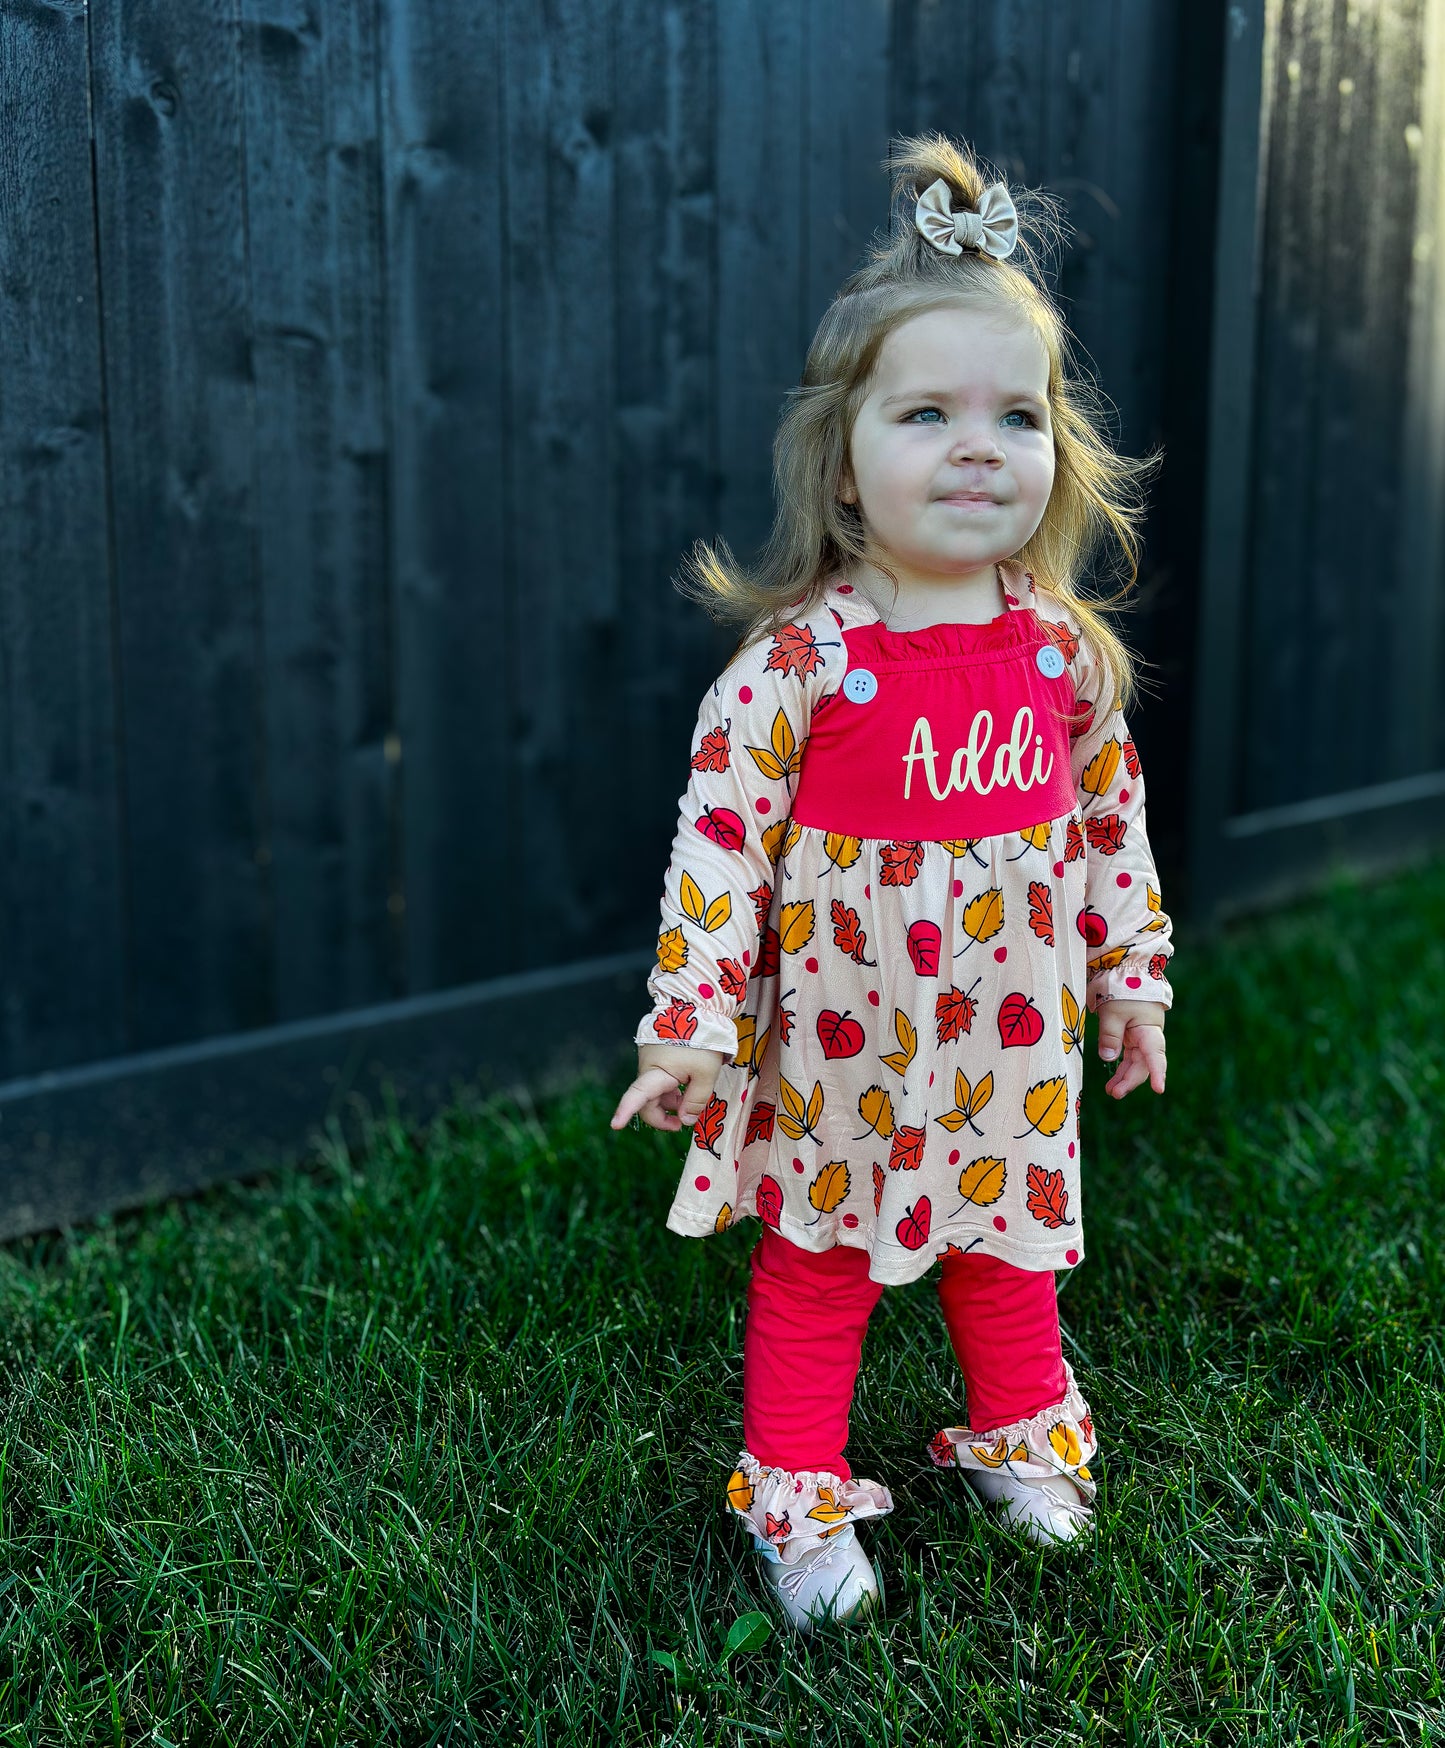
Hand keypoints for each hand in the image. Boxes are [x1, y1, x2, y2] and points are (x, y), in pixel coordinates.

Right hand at [609, 1043, 727, 1132]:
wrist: (696, 1008)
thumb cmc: (702, 1042)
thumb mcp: (707, 1074)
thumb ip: (696, 1101)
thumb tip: (686, 1121)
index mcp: (657, 1072)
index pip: (637, 1096)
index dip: (625, 1111)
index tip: (615, 1125)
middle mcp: (647, 1068)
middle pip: (648, 1102)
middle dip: (662, 1116)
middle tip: (682, 1124)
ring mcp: (650, 1063)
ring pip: (656, 1093)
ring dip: (670, 1102)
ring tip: (691, 1102)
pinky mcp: (656, 1058)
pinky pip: (660, 1082)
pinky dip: (672, 1091)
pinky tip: (687, 1089)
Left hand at [1095, 999, 1165, 1097]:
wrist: (1127, 972)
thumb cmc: (1122, 990)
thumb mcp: (1112, 1011)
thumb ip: (1109, 1035)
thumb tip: (1107, 1059)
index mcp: (1149, 1030)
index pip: (1155, 1055)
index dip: (1157, 1073)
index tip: (1159, 1090)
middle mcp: (1148, 1036)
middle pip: (1143, 1063)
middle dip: (1130, 1080)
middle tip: (1114, 1094)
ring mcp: (1141, 1036)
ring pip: (1135, 1061)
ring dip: (1124, 1075)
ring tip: (1111, 1090)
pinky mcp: (1132, 1034)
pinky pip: (1129, 1054)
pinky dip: (1121, 1065)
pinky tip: (1114, 1077)